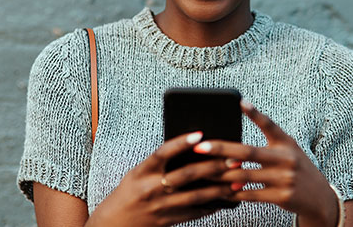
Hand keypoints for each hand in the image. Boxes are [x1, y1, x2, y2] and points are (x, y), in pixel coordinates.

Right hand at [86, 131, 235, 226]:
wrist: (115, 223)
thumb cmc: (130, 191)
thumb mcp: (138, 173)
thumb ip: (160, 162)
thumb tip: (191, 147)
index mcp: (142, 172)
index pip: (163, 153)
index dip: (181, 142)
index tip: (200, 134)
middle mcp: (151, 189)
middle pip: (186, 175)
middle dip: (213, 166)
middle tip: (233, 158)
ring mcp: (161, 207)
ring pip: (196, 196)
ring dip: (219, 188)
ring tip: (237, 179)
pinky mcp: (169, 221)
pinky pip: (195, 212)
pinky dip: (212, 205)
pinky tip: (225, 198)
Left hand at [192, 101, 338, 226]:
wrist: (320, 198)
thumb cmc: (296, 168)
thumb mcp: (288, 148)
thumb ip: (268, 140)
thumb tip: (235, 143)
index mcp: (286, 142)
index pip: (270, 124)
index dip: (255, 113)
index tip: (240, 102)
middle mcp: (286, 158)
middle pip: (248, 152)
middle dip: (221, 149)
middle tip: (201, 147)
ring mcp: (284, 178)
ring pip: (244, 175)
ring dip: (221, 174)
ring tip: (202, 171)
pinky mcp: (282, 197)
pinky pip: (250, 195)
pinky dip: (233, 193)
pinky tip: (220, 191)